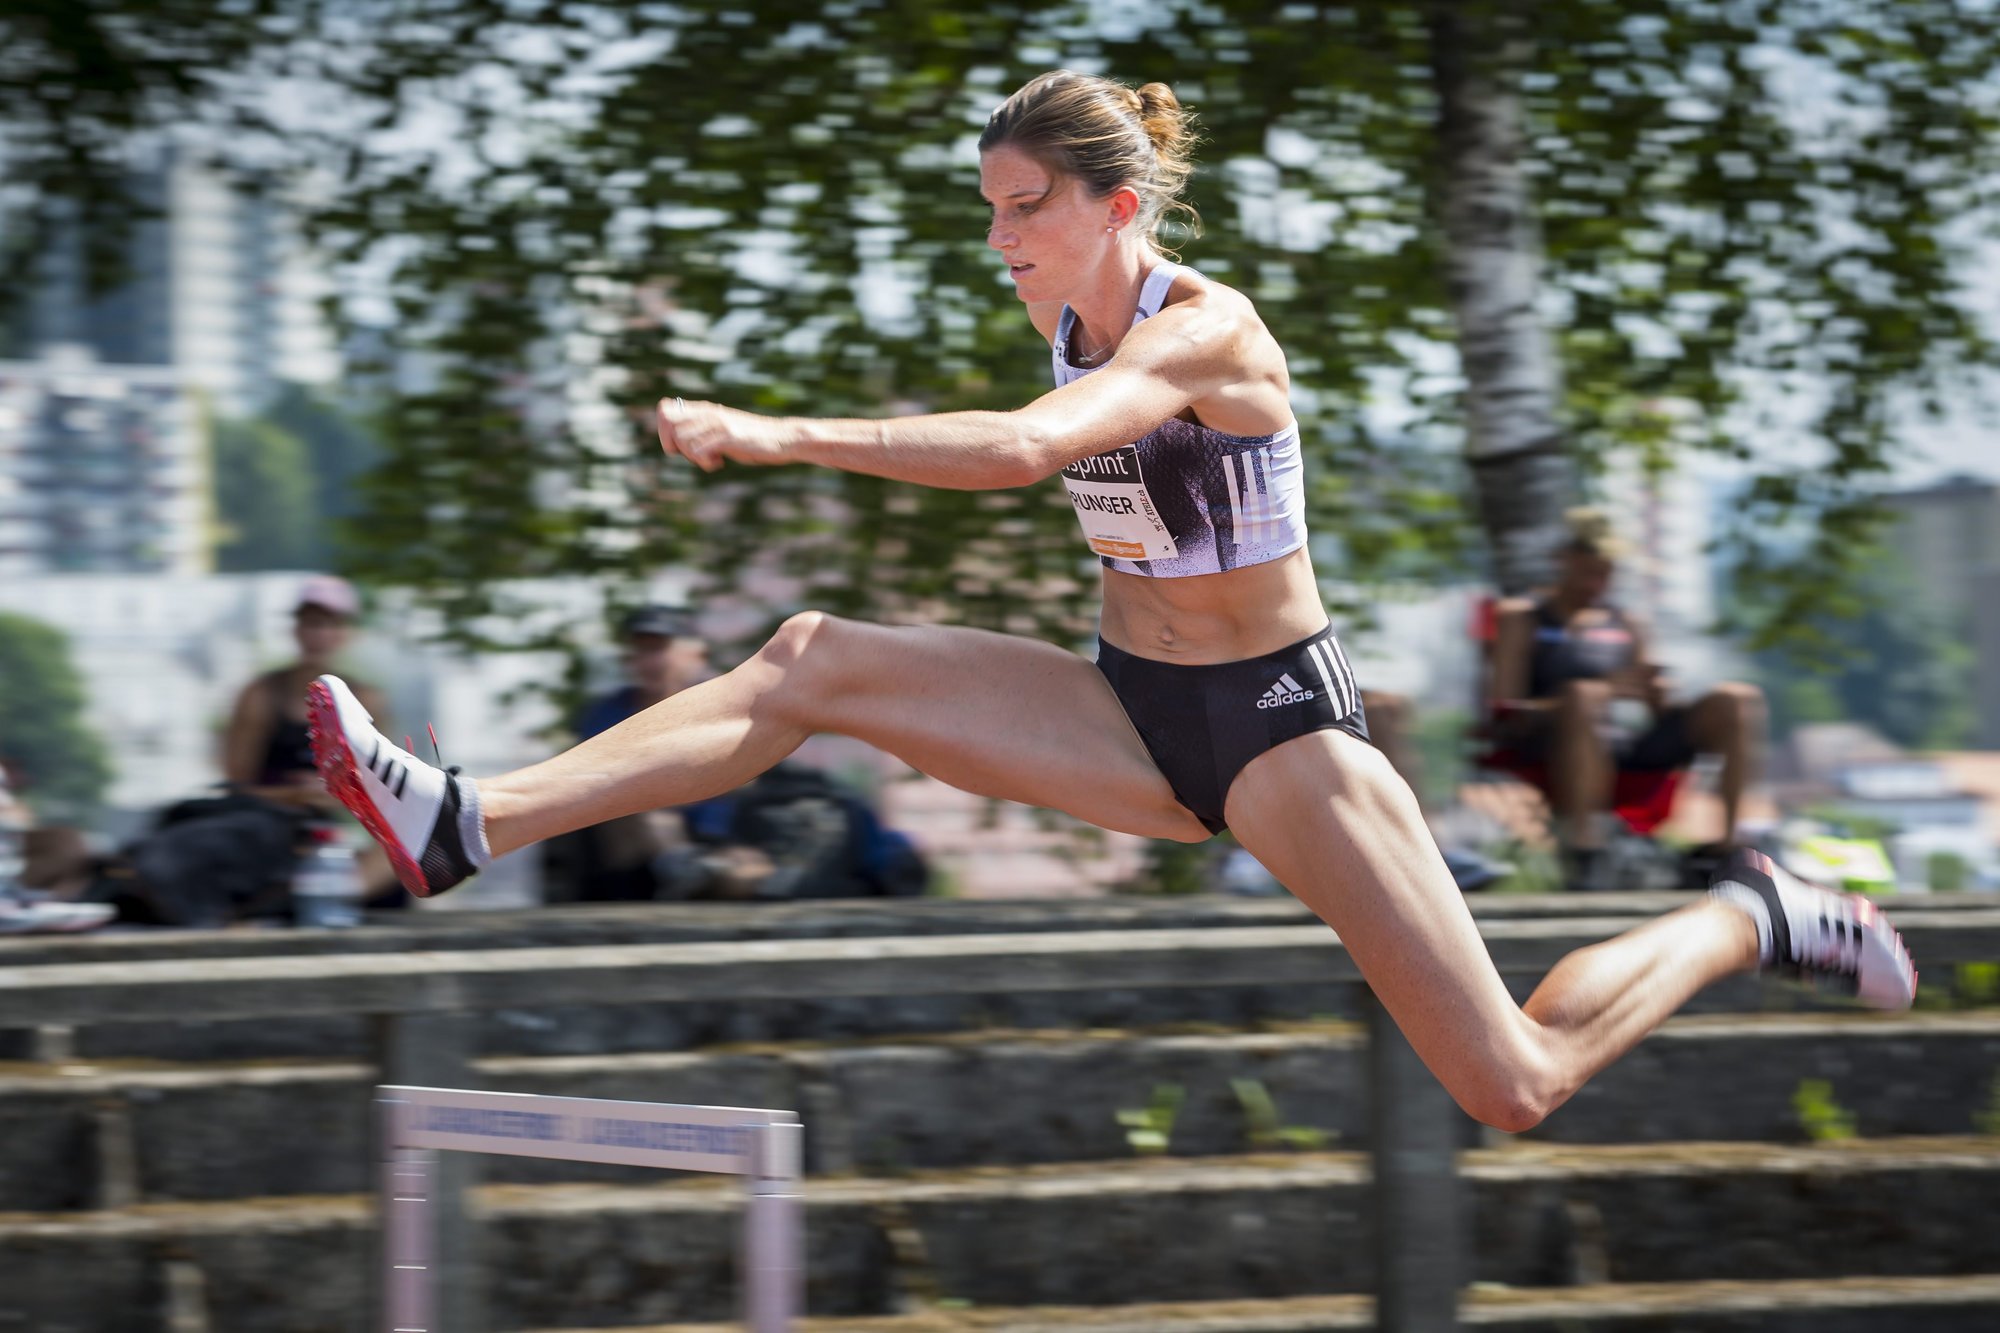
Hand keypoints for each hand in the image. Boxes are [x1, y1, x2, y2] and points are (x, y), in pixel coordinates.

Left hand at [656, 398, 795, 471]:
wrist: (781, 438)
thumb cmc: (751, 438)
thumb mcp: (723, 429)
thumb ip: (702, 428)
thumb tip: (675, 438)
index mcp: (706, 409)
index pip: (665, 410)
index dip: (664, 430)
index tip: (679, 445)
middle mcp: (709, 413)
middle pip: (668, 424)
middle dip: (674, 445)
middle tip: (693, 455)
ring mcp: (718, 423)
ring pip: (681, 439)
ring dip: (691, 456)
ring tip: (711, 460)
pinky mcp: (728, 436)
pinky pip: (699, 450)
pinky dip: (704, 462)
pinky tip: (719, 463)